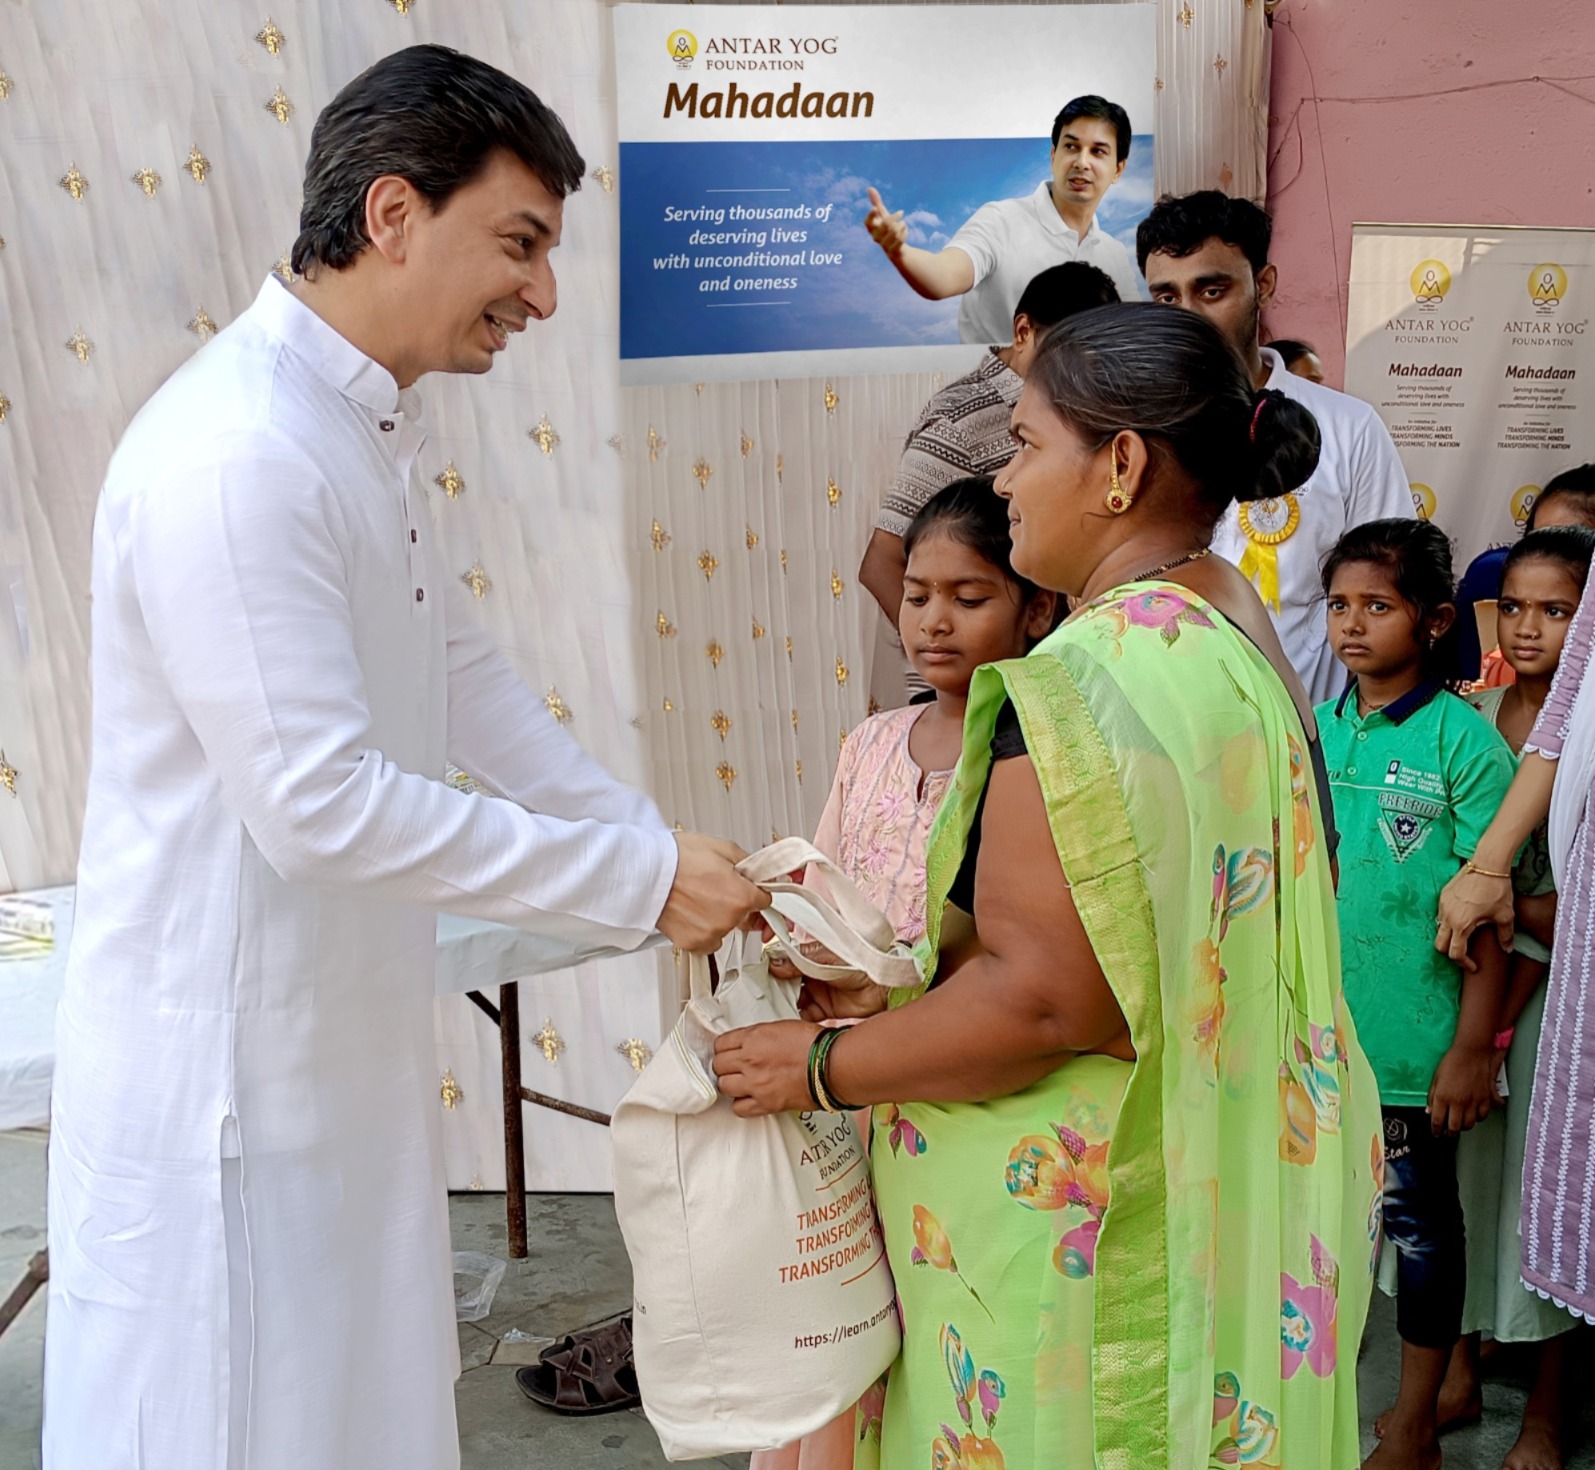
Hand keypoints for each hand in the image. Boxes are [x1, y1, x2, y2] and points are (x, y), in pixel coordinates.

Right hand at [657, 833, 768, 953]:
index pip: (764, 900)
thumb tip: (759, 873)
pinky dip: (702, 930)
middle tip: (712, 887)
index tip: (743, 886)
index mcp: (742, 896)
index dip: (753, 890)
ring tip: (696, 897)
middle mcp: (729, 919)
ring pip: (725, 928)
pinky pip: (707, 941)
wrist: (645, 873)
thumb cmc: (678, 858)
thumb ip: (748, 863)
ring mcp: (710, 934)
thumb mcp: (722, 847)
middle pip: (744, 915)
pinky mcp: (692, 944)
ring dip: (717, 917)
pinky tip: (690, 912)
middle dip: (734, 902)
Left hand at [713, 1020, 819, 1116]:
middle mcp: (750, 1060)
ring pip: (723, 1086)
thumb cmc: (815, 1044)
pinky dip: (740, 1104)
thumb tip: (751, 1043)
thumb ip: (760, 1036)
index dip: (723, 1048)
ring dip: (730, 1084)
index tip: (727, 1051)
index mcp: (754, 1037)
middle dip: (724, 1065)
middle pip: (718, 1065)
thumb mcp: (782, 1027)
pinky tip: (748, 1098)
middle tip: (732, 1067)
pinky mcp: (765, 1103)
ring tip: (739, 1082)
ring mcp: (755, 1084)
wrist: (830, 1065)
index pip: (720, 1043)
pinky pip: (739, 1108)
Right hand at [764, 935, 888, 1019]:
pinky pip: (803, 1015)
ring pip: (790, 999)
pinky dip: (793, 1019)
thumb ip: (798, 962)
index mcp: (809, 956)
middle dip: (771, 989)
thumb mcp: (824, 958)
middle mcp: (809, 974)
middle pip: (783, 983)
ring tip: (764, 1010)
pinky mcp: (823, 1010)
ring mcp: (815, 992)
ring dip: (780, 1004)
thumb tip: (772, 964)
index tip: (753, 974)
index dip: (769, 968)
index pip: (783, 962)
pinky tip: (782, 1023)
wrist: (884, 985)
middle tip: (754, 996)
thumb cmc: (858, 962)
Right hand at [864, 187, 907, 256]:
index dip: (870, 216)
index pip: (867, 223)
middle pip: (884, 225)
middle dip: (894, 217)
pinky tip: (905, 230)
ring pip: (894, 232)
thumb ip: (876, 203)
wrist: (897, 249)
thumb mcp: (883, 216)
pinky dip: (904, 233)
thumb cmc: (888, 230)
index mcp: (872, 229)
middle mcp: (876, 238)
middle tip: (901, 212)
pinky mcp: (892, 252)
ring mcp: (884, 246)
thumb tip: (870, 188)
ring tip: (903, 224)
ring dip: (901, 225)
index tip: (875, 208)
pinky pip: (899, 241)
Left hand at [1427, 1042, 1502, 1134]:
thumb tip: (1429, 1111)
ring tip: (1460, 1123)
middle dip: (1450, 1133)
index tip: (1436, 1132)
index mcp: (1443, 1097)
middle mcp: (1458, 1102)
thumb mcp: (1436, 1079)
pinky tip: (1473, 1114)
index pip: (1438, 1121)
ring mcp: (1473, 1102)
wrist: (1472, 1052)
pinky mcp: (1486, 1099)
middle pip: (1454, 1128)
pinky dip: (1478, 1118)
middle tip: (1448, 1132)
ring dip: (1463, 1126)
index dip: (1436, 1130)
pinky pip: (1482, 1116)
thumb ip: (1432, 1096)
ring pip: (1469, 1124)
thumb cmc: (1452, 1062)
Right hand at [1436, 866, 1513, 970]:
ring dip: (1450, 936)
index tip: (1474, 966)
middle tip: (1466, 955)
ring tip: (1465, 935)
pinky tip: (1463, 918)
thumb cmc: (1497, 889)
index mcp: (1461, 925)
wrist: (1487, 863)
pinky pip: (1441, 915)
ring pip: (1440, 929)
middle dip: (1451, 953)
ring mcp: (1442, 905)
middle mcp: (1447, 916)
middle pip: (1440, 944)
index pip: (1455, 953)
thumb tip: (1507, 949)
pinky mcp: (1442, 896)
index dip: (1464, 963)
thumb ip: (1505, 935)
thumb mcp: (1505, 915)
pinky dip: (1449, 922)